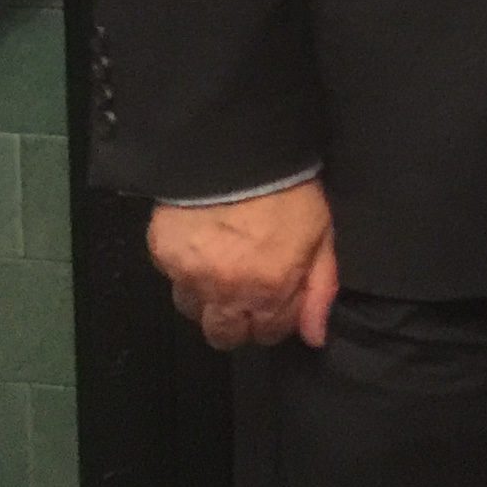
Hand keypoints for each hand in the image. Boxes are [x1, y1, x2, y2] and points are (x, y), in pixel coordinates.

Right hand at [148, 180, 337, 350]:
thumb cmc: (289, 188)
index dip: (276, 317)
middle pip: (225, 336)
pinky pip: (174, 279)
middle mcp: (227, 292)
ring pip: (195, 312)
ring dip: (210, 298)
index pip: (269, 333)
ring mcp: (190, 277)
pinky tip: (204, 248)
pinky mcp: (163, 256)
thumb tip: (315, 335)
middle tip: (249, 290)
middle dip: (240, 321)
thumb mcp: (322, 233)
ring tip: (225, 267)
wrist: (237, 150)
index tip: (279, 296)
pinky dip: (187, 271)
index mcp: (270, 289)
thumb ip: (321, 288)